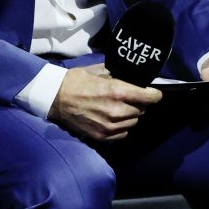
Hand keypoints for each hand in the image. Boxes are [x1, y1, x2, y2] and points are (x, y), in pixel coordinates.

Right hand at [48, 65, 162, 142]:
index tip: (154, 93)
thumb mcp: (99, 71)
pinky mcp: (102, 137)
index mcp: (117, 92)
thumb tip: (134, 78)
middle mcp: (117, 111)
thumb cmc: (76, 81)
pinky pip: (123, 133)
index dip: (154, 94)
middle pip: (142, 110)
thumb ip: (119, 75)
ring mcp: (109, 126)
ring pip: (133, 122)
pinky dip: (121, 127)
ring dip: (130, 116)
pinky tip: (112, 119)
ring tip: (118, 108)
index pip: (150, 97)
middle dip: (139, 104)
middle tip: (129, 98)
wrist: (54, 98)